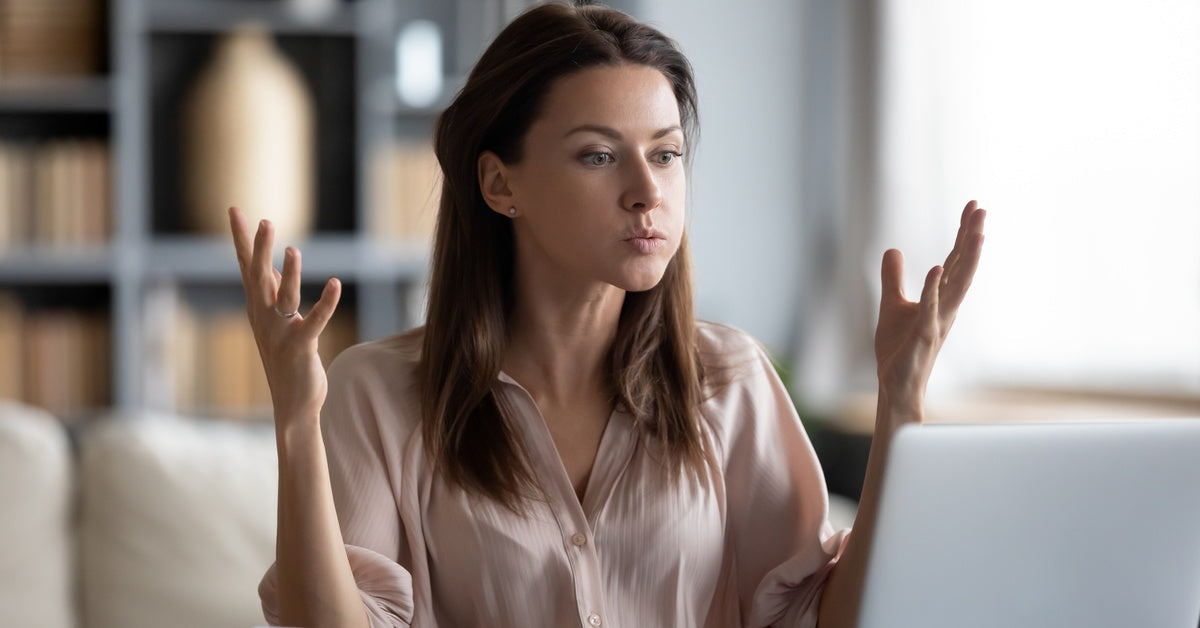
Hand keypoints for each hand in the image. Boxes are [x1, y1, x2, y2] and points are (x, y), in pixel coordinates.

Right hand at [229, 207, 341, 422]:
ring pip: (284, 297)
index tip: (234, 210)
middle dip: (259, 248)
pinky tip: (335, 283)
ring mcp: (281, 333)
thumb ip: (273, 292)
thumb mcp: (275, 321)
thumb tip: (270, 265)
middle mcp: (265, 318)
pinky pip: (315, 320)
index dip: (241, 238)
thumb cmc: (286, 360)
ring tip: (294, 249)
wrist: (293, 404)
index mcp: (258, 308)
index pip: (247, 266)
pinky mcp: (301, 347)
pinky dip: (326, 302)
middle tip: (262, 220)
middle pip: (258, 276)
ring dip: (289, 273)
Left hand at [874, 200, 985, 429]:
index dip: (964, 233)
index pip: (955, 259)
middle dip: (972, 237)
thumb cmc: (899, 349)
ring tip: (976, 233)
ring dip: (966, 259)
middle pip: (962, 266)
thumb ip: (893, 278)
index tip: (973, 205)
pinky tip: (935, 269)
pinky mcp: (923, 336)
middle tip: (981, 209)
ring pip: (957, 286)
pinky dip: (932, 290)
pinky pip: (929, 310)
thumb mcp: (891, 305)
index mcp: (941, 297)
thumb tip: (893, 250)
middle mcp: (946, 307)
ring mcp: (937, 321)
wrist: (896, 384)